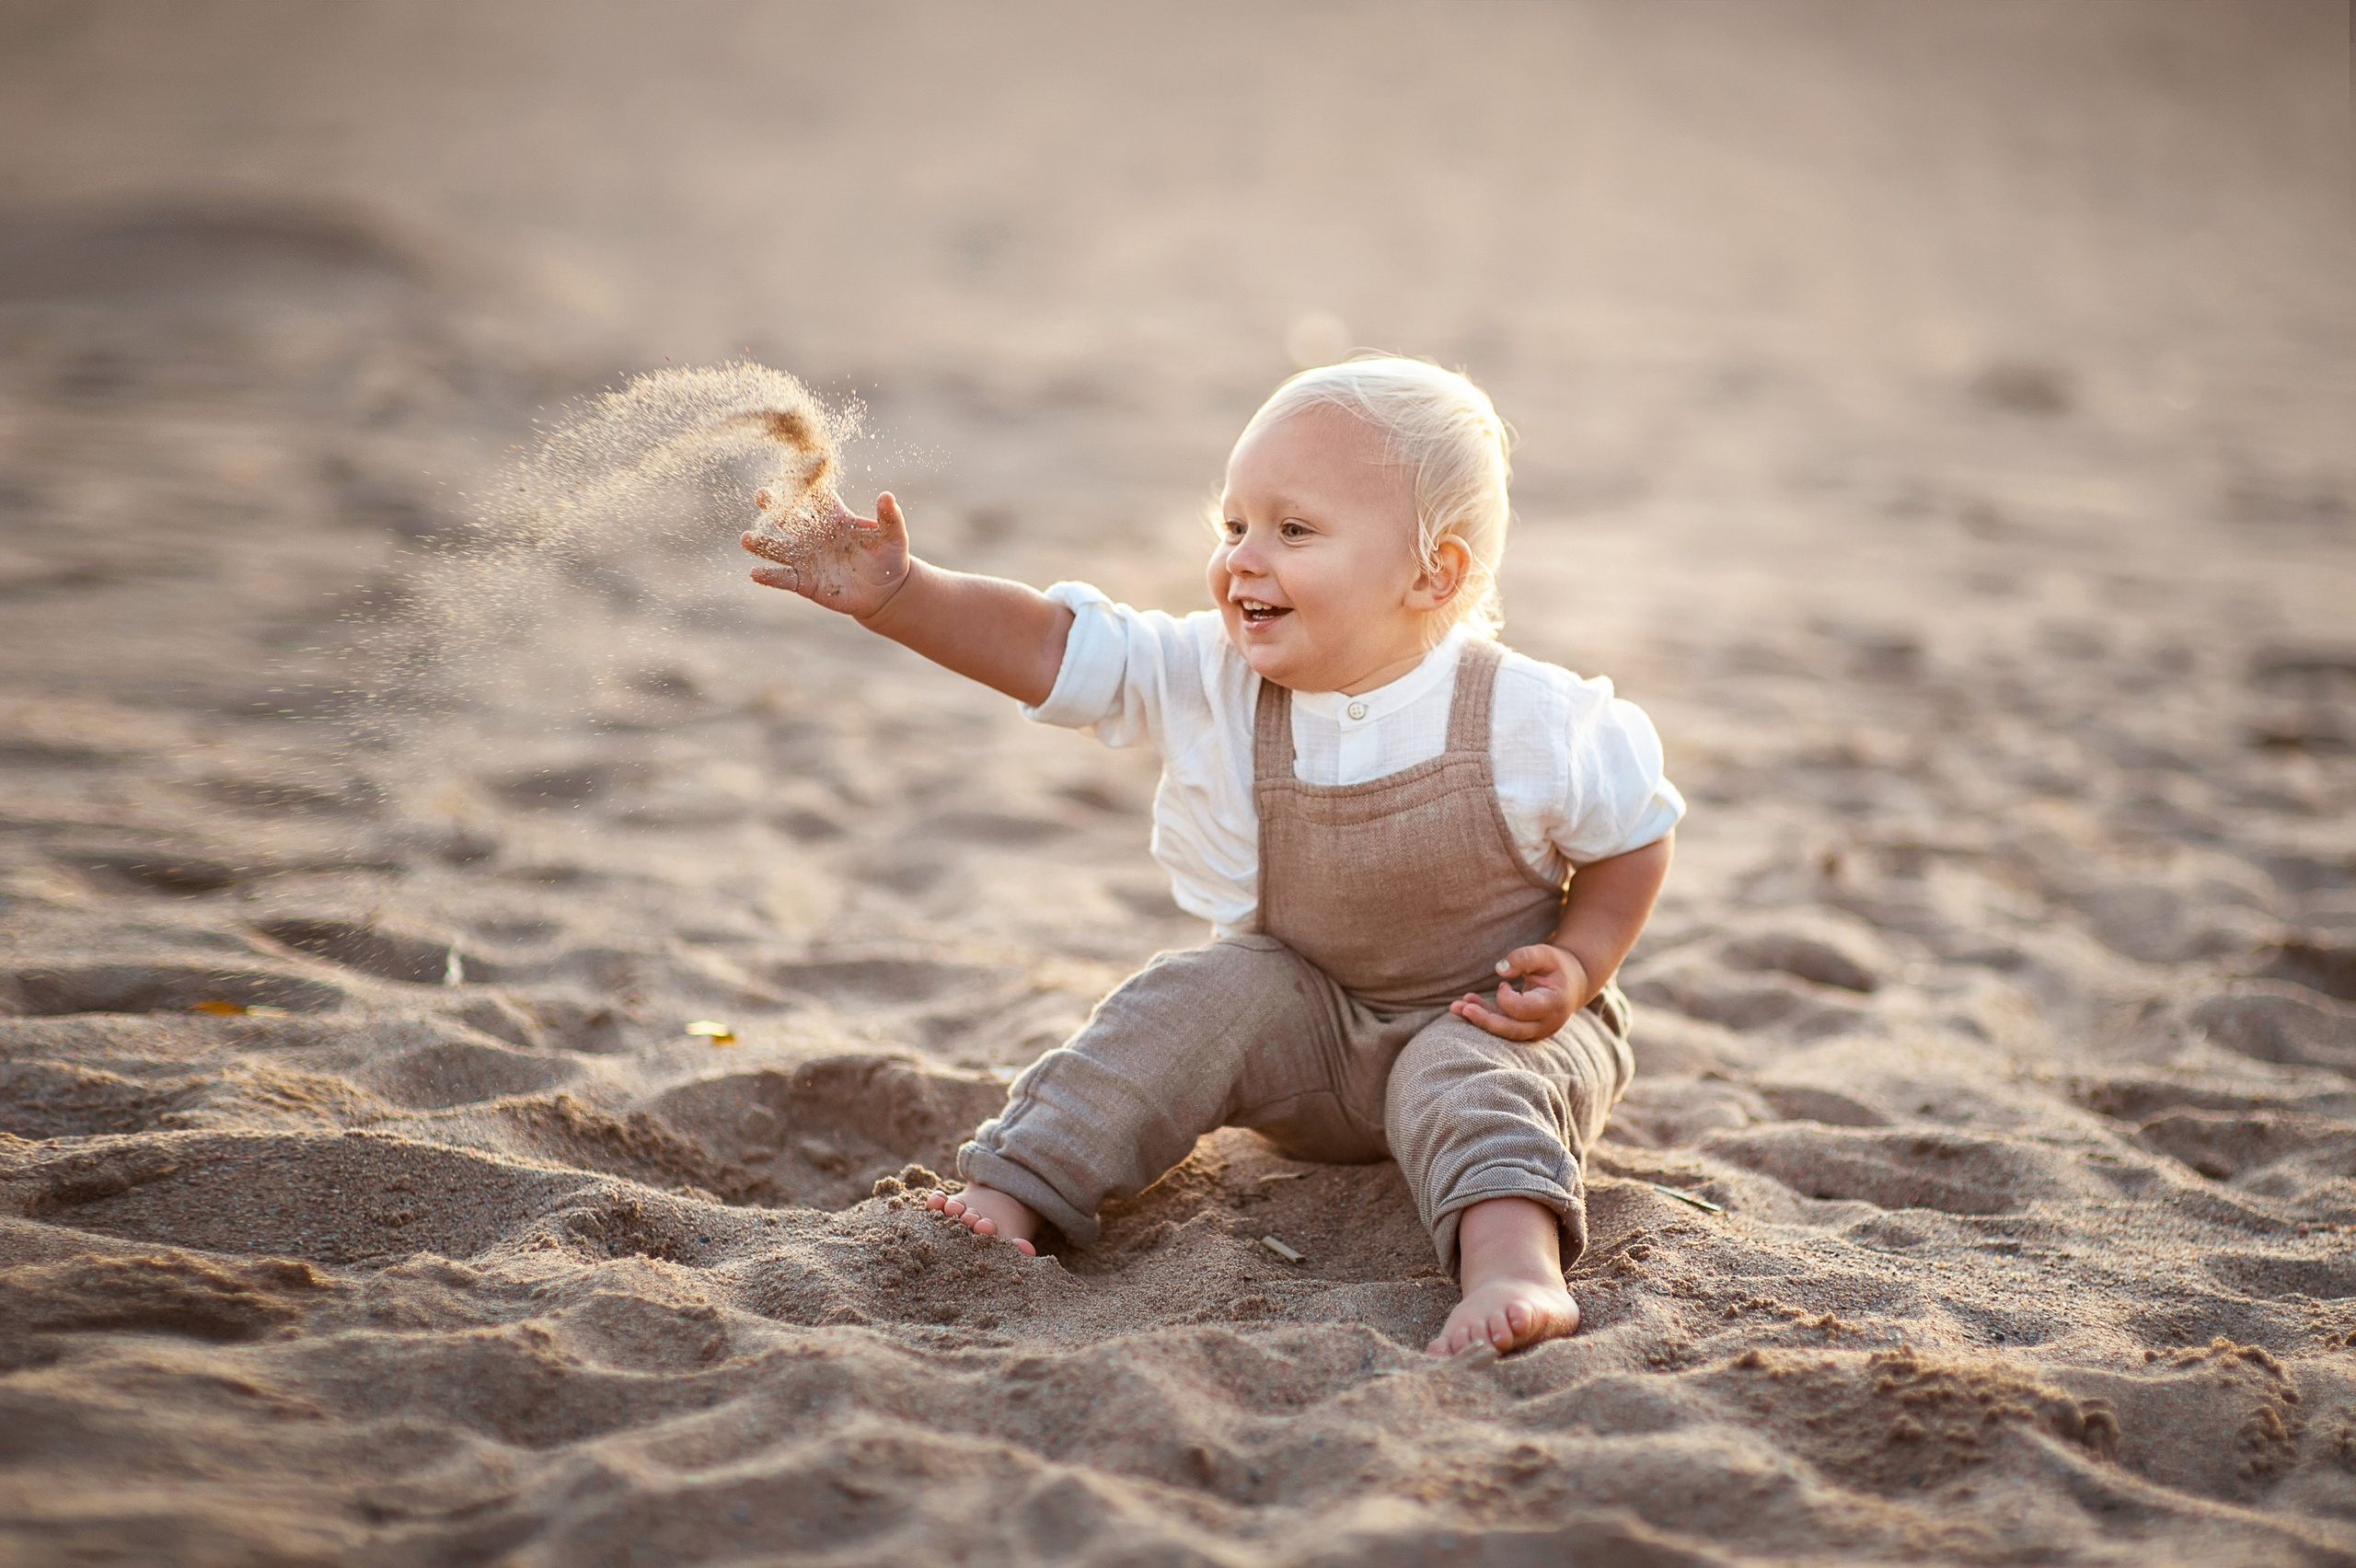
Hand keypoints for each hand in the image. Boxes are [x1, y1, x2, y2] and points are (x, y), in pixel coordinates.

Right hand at [741, 490, 912, 620]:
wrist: (886, 590)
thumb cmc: (890, 557)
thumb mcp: (893, 536)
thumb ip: (889, 517)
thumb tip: (887, 496)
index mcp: (834, 518)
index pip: (817, 497)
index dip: (807, 486)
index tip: (794, 474)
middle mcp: (815, 535)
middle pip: (791, 518)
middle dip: (775, 507)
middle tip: (761, 495)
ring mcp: (808, 558)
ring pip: (780, 548)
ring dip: (763, 544)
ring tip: (747, 539)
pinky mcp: (805, 582)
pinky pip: (784, 578)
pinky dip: (769, 576)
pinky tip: (755, 573)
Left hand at [1450, 943, 1588, 1041]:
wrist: (1573, 983)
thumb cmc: (1557, 965)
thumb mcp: (1544, 954)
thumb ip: (1523, 958)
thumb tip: (1499, 970)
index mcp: (1554, 1005)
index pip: (1522, 1010)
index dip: (1506, 998)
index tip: (1502, 984)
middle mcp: (1546, 1024)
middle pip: (1512, 1029)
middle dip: (1485, 1020)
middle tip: (1461, 1008)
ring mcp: (1537, 1030)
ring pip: (1505, 1032)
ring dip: (1480, 1020)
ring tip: (1455, 1007)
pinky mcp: (1526, 1030)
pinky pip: (1503, 1027)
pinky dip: (1485, 1017)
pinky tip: (1466, 1005)